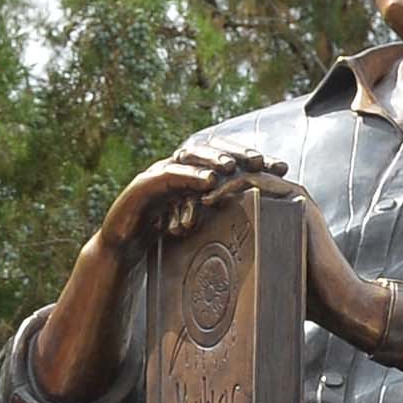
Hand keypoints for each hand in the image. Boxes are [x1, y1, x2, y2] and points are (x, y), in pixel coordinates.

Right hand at [92, 146, 274, 258]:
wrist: (121, 253)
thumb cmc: (162, 241)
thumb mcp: (201, 228)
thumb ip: (225, 218)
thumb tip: (269, 227)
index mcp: (194, 175)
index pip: (228, 159)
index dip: (253, 160)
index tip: (281, 166)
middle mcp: (178, 168)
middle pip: (212, 150)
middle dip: (237, 153)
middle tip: (261, 160)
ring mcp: (159, 173)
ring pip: (190, 157)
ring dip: (213, 159)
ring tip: (234, 166)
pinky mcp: (142, 185)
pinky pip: (169, 174)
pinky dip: (190, 175)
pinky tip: (209, 180)